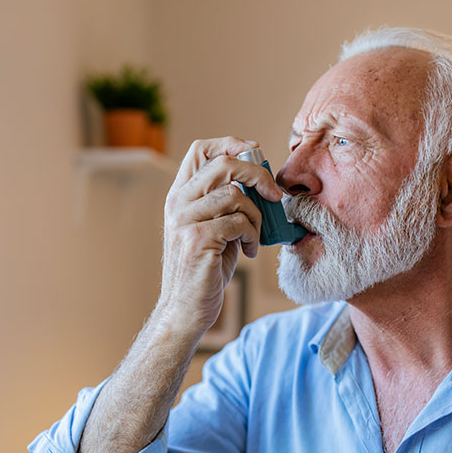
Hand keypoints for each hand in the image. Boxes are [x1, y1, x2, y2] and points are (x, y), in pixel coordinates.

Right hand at [153, 137, 282, 337]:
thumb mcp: (215, 227)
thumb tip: (261, 179)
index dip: (232, 143)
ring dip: (256, 217)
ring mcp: (184, 220)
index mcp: (180, 194)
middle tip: (273, 194)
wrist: (186, 309)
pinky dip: (252, 236)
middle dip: (257, 174)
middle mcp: (178, 202)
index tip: (256, 155)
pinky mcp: (196, 239)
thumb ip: (228, 202)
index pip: (201, 149)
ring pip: (235, 195)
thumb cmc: (206, 268)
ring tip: (253, 237)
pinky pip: (238, 222)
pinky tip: (248, 251)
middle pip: (223, 163)